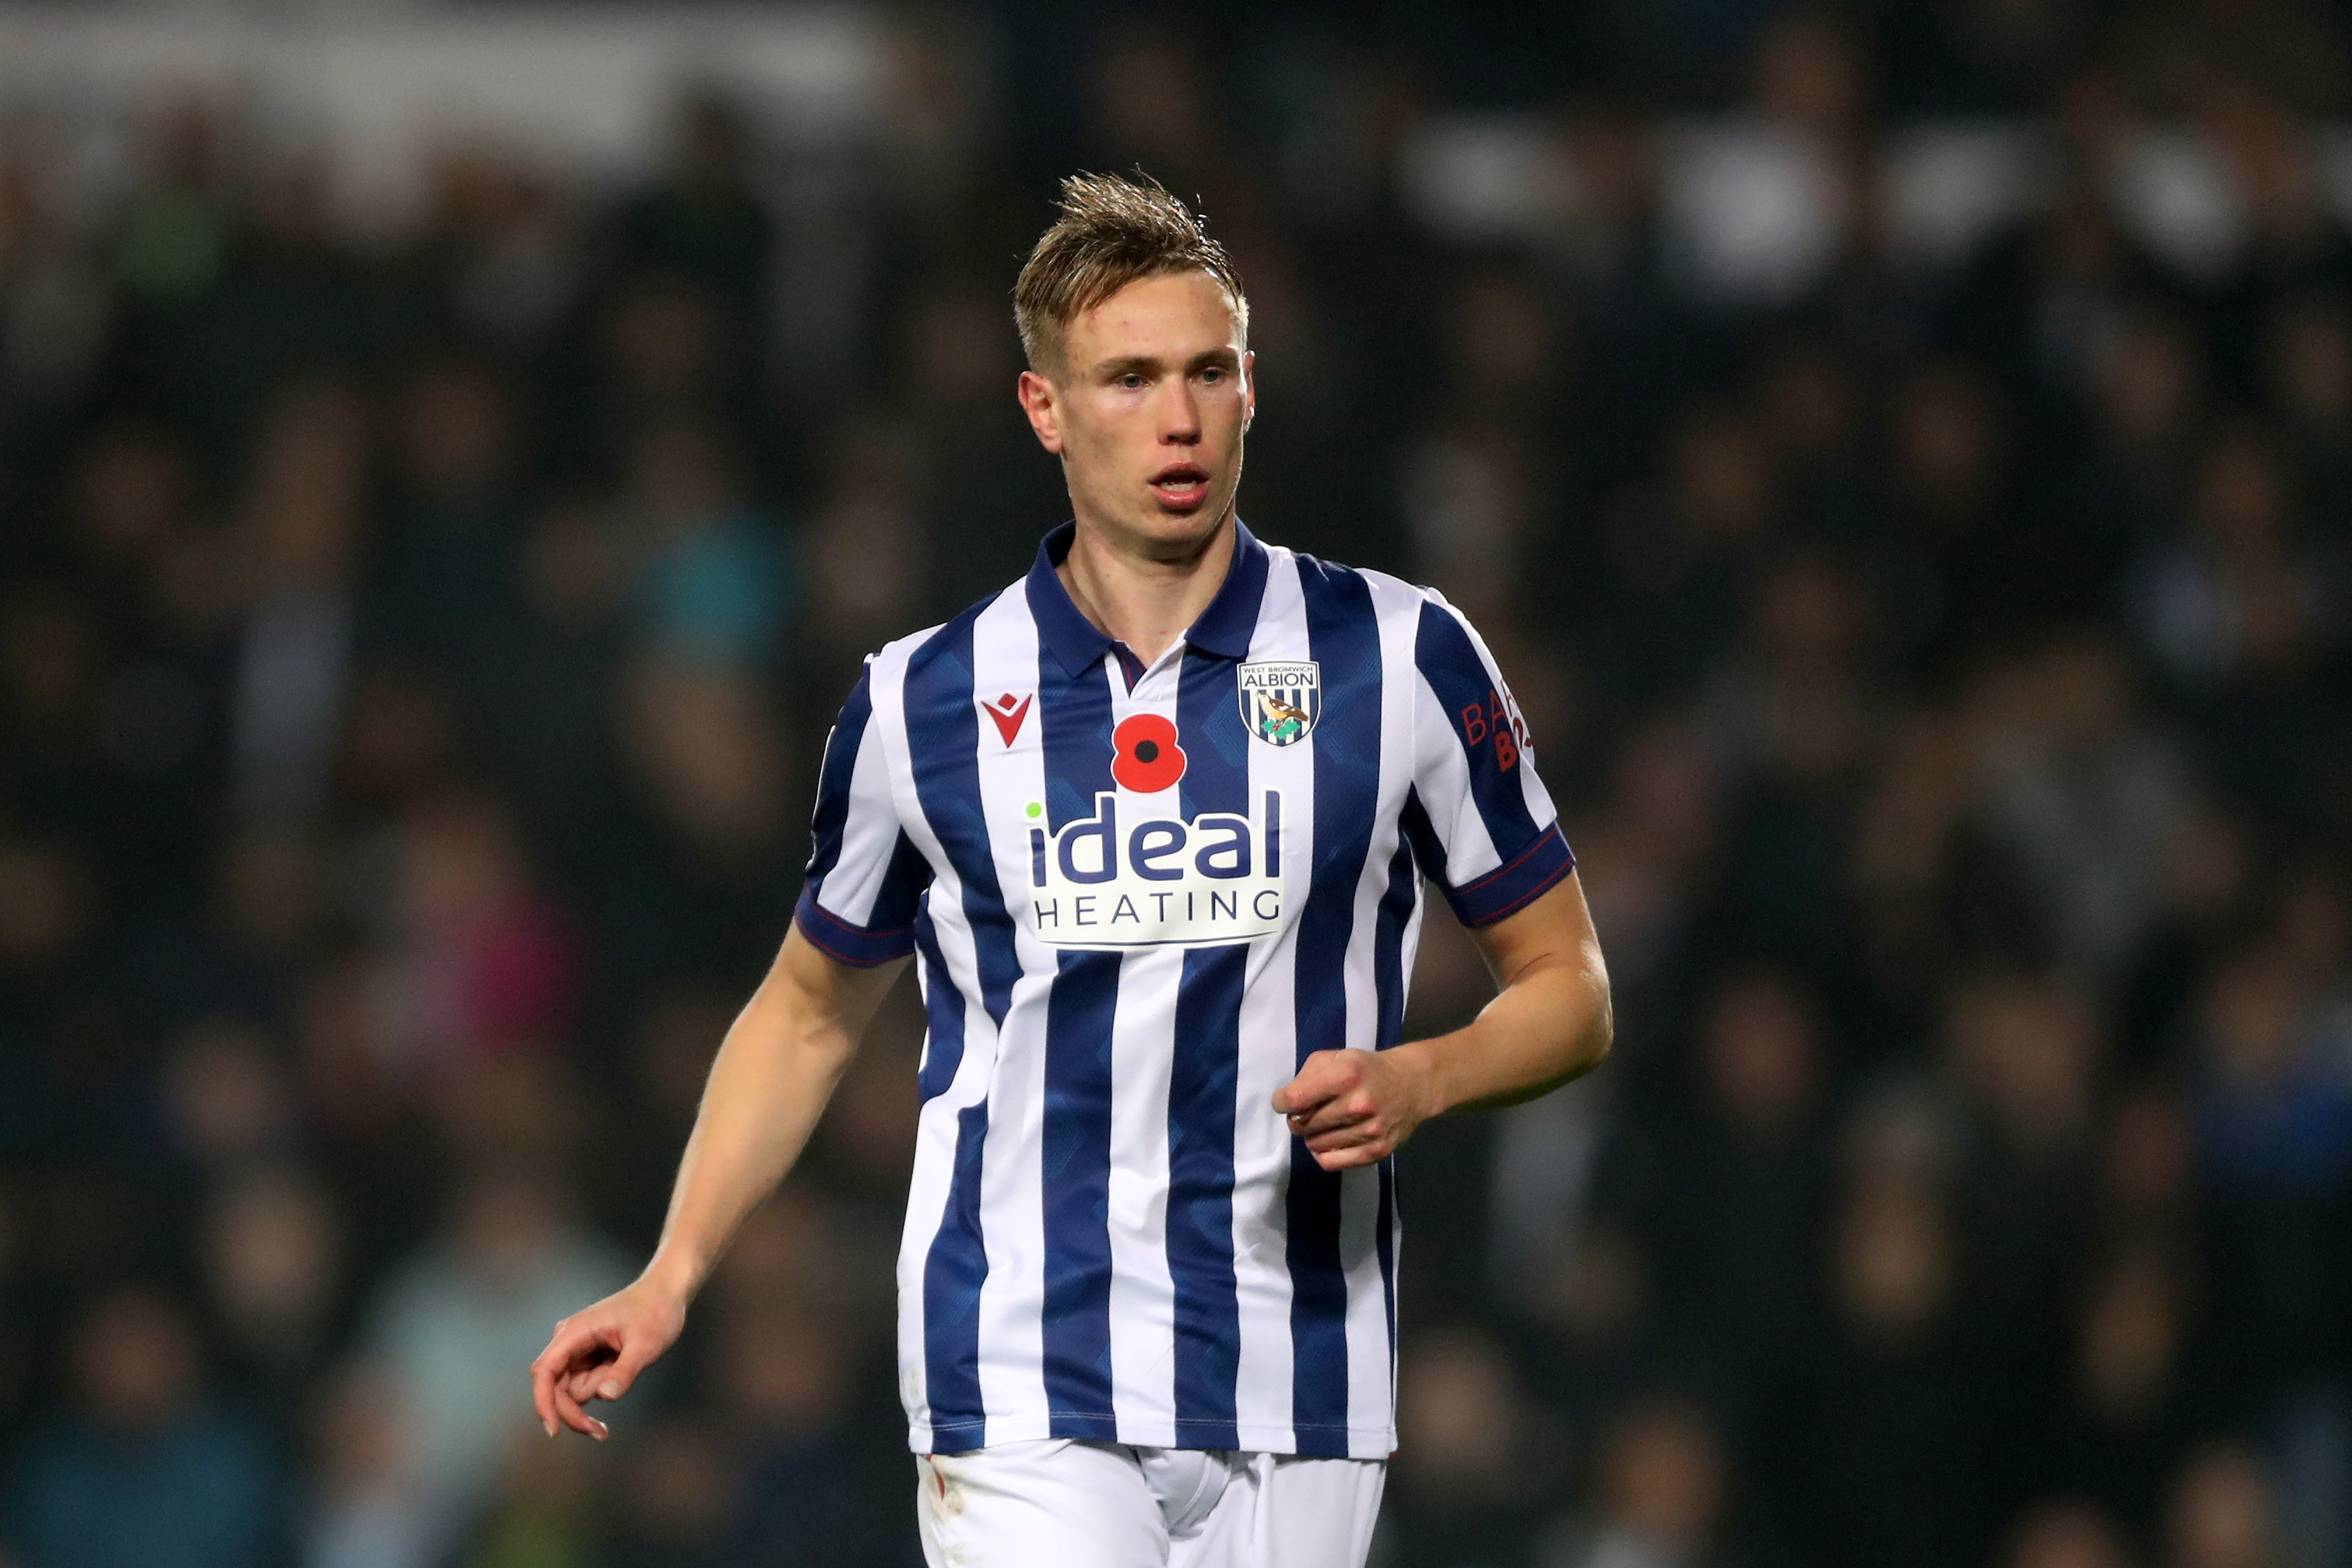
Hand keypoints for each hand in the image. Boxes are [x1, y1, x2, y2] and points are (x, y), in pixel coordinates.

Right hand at [529, 1273, 687, 1440]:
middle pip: (555, 1389)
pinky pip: (586, 1385)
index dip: (543, 1403)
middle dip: (574, 1413)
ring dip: (594, 1399)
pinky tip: (622, 1379)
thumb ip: (625, 1370)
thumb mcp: (646, 1343)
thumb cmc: (656, 1312)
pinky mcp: (588, 1358)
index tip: (554, 1431)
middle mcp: (569, 1341)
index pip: (544, 1371)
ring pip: (572, 1391)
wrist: (667, 1294)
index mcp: (575, 1332)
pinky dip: (600, 1391)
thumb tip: (605, 1396)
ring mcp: (578, 1350)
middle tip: (602, 1434)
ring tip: (628, 1373)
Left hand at [1271, 1047, 1437, 1170]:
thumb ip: (1307, 1076)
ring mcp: (1370, 1131)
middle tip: (1308, 1112)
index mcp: (1347, 1075)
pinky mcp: (1377, 1151)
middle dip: (1298, 1119)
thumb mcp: (1337, 1058)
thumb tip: (1287, 1104)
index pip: (1295, 1099)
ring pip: (1315, 1145)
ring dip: (1312, 1136)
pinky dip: (1323, 1154)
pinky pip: (1331, 1163)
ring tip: (1324, 1124)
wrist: (1412, 1085)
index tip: (1285, 1102)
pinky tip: (1330, 1141)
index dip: (1282, 1102)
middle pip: (1304, 1124)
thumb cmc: (1366, 1069)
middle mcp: (1359, 1104)